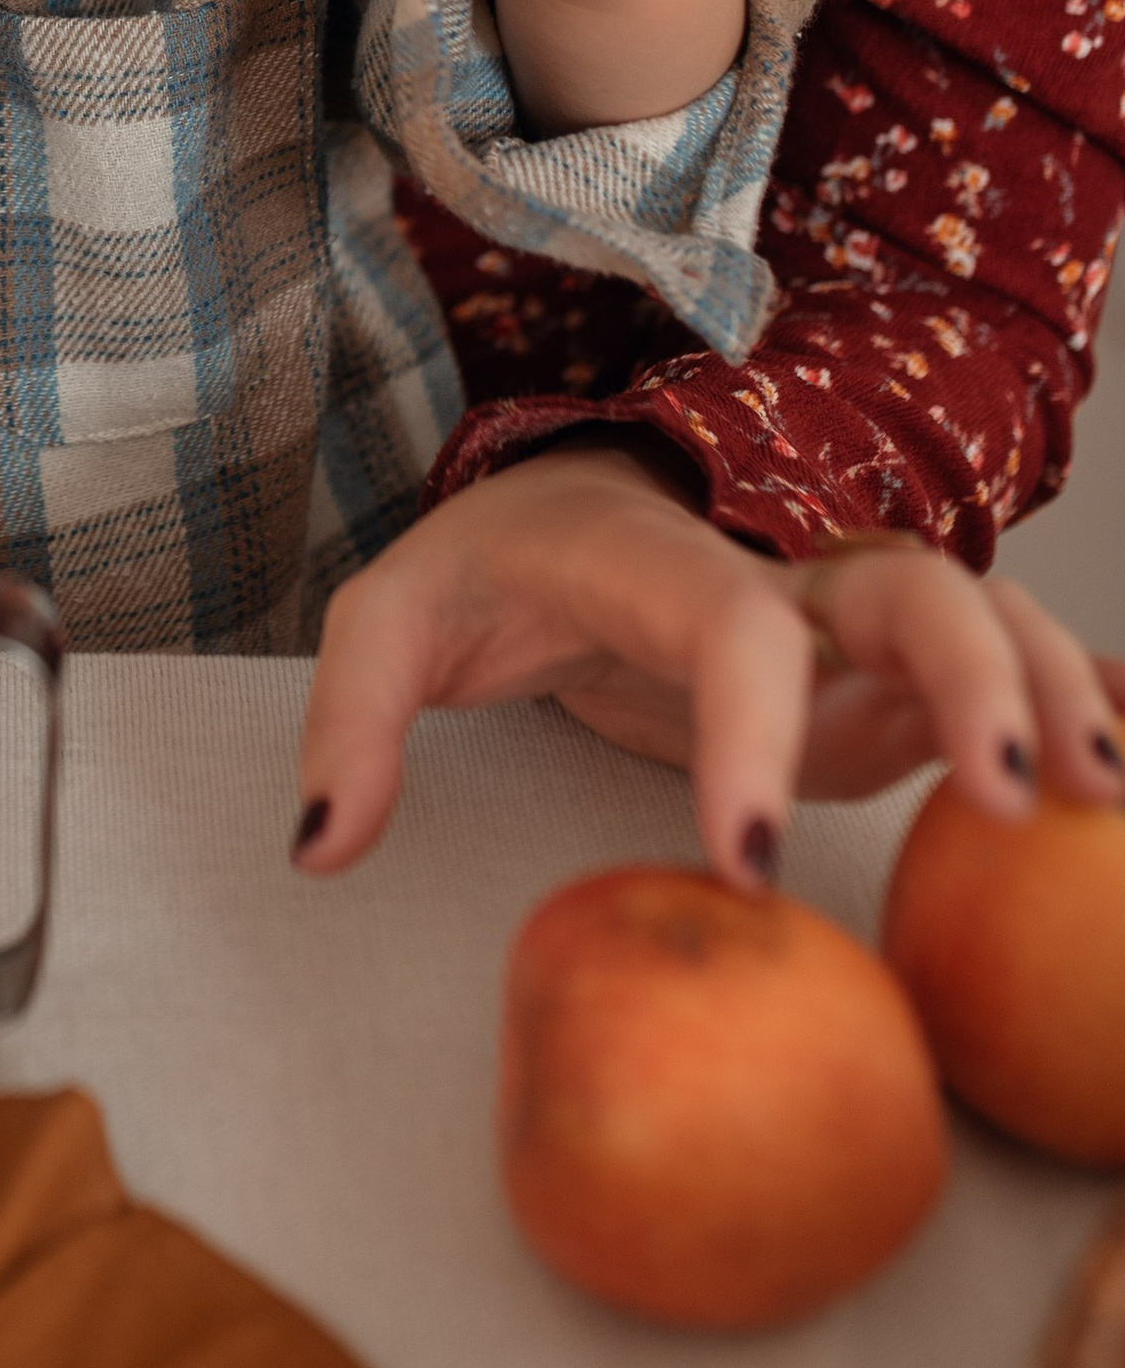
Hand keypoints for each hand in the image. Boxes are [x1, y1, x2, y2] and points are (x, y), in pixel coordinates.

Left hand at [294, 440, 1124, 891]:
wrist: (564, 509)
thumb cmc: (492, 569)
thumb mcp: (393, 617)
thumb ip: (354, 718)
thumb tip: (321, 844)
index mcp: (656, 556)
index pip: (726, 622)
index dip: (749, 727)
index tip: (745, 859)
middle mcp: (780, 569)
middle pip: (912, 584)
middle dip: (979, 675)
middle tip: (1008, 796)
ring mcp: (848, 619)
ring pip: (985, 614)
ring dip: (1055, 688)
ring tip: (1096, 793)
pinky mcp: (884, 676)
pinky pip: (995, 677)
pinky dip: (1068, 706)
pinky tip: (1109, 780)